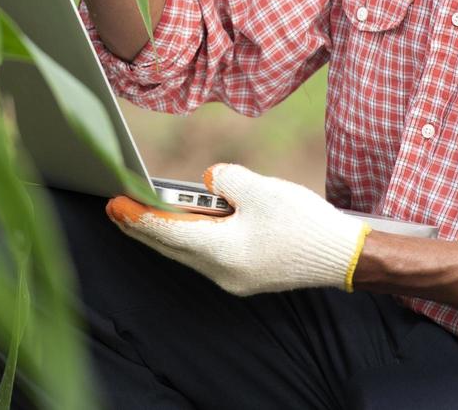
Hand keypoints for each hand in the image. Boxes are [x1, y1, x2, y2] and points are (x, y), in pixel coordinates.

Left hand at [107, 164, 370, 295]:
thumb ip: (226, 179)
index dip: (138, 217)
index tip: (114, 204)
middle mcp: (221, 272)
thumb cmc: (305, 223)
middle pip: (171, 246)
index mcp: (222, 251)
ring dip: (165, 231)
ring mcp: (233, 278)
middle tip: (116, 206)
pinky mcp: (244, 275)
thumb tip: (208, 180)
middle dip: (143, 226)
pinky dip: (189, 236)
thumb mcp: (262, 189)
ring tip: (141, 211)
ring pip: (187, 252)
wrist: (342, 256)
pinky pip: (205, 254)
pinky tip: (183, 222)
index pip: (168, 232)